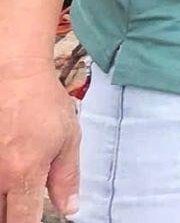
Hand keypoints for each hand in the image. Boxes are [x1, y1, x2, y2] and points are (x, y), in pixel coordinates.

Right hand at [0, 58, 78, 222]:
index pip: (22, 220)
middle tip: (23, 206)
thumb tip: (69, 208)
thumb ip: (66, 178)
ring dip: (1, 201)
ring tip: (14, 193)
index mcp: (24, 173)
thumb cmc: (44, 104)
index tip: (34, 222)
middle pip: (0, 216)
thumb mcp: (68, 139)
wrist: (15, 75)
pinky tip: (6, 174)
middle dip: (11, 216)